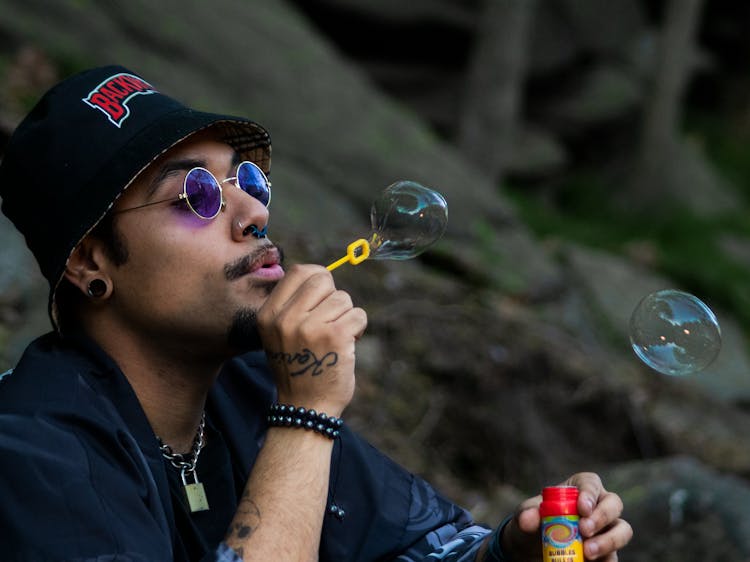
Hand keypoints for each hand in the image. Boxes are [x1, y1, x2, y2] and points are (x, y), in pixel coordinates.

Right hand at [257, 264, 366, 415]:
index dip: (318, 277)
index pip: (299, 271)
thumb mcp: (280, 334)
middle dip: (334, 297)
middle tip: (332, 319)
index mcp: (269, 314)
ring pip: (343, 298)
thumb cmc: (299, 367)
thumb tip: (322, 275)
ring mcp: (309, 327)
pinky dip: (358, 329)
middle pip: (323, 279)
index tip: (324, 294)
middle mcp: (285, 318)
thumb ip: (294, 304)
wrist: (305, 408)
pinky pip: (358, 315)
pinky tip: (347, 346)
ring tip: (336, 339)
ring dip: (347, 316)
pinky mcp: (334, 336)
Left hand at [500, 472, 631, 560]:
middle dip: (601, 516)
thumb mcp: (526, 516)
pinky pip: (614, 556)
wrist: (534, 548)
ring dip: (609, 541)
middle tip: (584, 530)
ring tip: (587, 552)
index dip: (589, 493)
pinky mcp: (608, 552)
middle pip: (613, 504)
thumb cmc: (534, 523)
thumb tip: (527, 520)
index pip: (590, 483)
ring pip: (623, 530)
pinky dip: (605, 560)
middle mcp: (598, 506)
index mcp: (580, 489)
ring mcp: (606, 529)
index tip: (582, 508)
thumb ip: (527, 514)